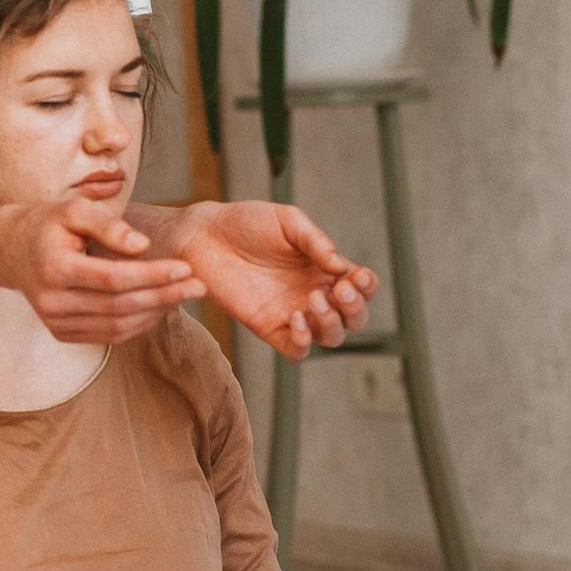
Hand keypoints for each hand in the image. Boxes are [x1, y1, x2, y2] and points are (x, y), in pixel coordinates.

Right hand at [0, 199, 206, 343]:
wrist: (9, 250)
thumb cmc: (46, 223)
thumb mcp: (73, 209)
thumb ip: (108, 225)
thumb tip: (143, 246)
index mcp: (55, 269)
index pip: (114, 279)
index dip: (154, 275)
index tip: (186, 267)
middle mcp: (53, 302)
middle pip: (120, 306)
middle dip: (164, 296)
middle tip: (199, 286)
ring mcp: (56, 322)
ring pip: (118, 326)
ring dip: (156, 312)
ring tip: (184, 295)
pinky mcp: (62, 333)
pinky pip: (109, 335)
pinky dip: (139, 323)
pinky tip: (160, 306)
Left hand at [151, 200, 377, 358]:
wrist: (204, 235)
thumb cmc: (246, 222)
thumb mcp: (287, 221)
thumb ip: (316, 242)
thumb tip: (341, 266)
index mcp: (322, 268)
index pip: (360, 286)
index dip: (367, 286)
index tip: (356, 276)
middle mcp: (312, 293)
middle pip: (352, 318)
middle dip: (355, 308)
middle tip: (339, 290)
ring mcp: (292, 312)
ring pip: (330, 336)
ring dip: (332, 323)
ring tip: (314, 299)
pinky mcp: (267, 326)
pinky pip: (297, 349)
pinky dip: (304, 341)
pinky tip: (296, 317)